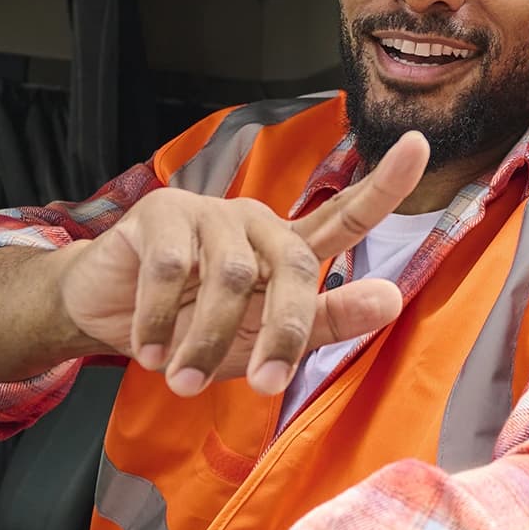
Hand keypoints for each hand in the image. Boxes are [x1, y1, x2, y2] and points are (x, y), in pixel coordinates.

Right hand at [59, 131, 429, 396]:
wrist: (108, 322)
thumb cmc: (194, 331)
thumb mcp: (265, 340)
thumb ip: (328, 321)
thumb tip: (391, 297)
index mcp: (288, 250)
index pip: (346, 214)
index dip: (384, 184)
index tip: (420, 146)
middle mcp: (256, 222)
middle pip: (294, 268)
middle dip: (283, 332)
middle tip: (262, 383)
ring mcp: (209, 211)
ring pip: (231, 277)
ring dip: (206, 340)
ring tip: (181, 378)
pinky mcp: (160, 213)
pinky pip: (172, 271)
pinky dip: (162, 322)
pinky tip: (149, 349)